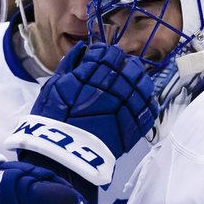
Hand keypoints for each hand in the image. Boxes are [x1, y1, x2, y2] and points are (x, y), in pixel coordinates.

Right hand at [7, 42, 156, 186]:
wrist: (63, 155)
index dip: (107, 54)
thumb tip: (82, 48)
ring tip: (130, 85)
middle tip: (118, 70)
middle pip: (131, 66)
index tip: (103, 58)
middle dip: (125, 65)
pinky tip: (138, 102)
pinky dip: (146, 103)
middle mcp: (114, 86)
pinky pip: (149, 109)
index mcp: (93, 73)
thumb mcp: (53, 87)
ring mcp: (127, 106)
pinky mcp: (135, 126)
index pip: (109, 53)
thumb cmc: (53, 120)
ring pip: (144, 84)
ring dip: (138, 82)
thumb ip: (69, 65)